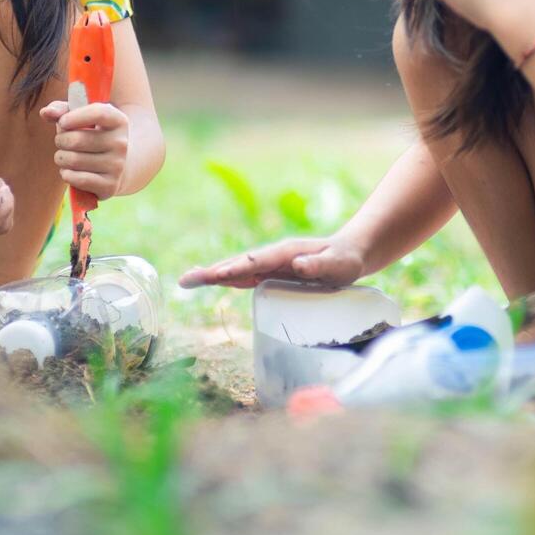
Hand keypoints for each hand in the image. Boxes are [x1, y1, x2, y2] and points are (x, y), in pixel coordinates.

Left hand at [40, 100, 128, 199]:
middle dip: (60, 140)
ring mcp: (117, 166)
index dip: (74, 117)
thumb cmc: (91, 135)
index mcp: (118, 121)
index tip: (62, 122)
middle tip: (62, 142)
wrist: (114, 165)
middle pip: (77, 140)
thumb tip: (46, 113)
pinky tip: (71, 171)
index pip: (98, 113)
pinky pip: (77, 179)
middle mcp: (121, 143)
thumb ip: (62, 111)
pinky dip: (66, 175)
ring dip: (61, 158)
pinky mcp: (110, 186)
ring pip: (73, 160)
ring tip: (66, 157)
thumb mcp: (81, 118)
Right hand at [178, 236, 366, 288]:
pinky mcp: (271, 273)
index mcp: (286, 252)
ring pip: (236, 270)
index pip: (256, 262)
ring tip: (186, 281)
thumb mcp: (338, 265)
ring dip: (212, 275)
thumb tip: (297, 265)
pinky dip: (225, 278)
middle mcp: (273, 256)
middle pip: (238, 264)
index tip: (216, 276)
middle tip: (185, 280)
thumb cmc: (345, 261)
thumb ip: (318, 264)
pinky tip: (210, 282)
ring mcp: (270, 264)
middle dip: (212, 272)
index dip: (235, 269)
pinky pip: (244, 276)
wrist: (349, 254)